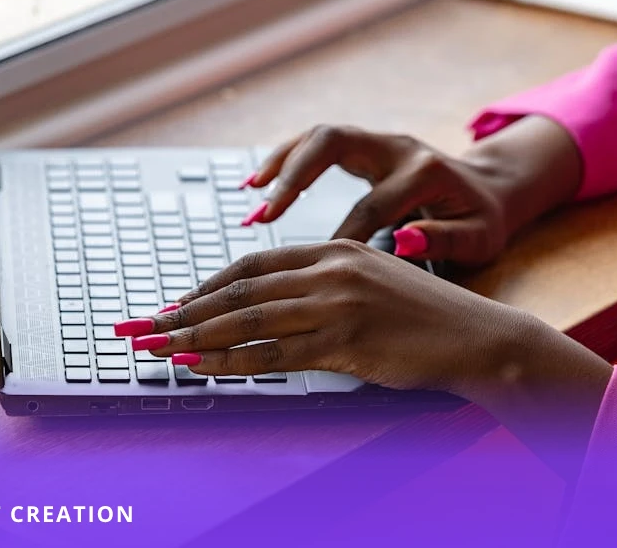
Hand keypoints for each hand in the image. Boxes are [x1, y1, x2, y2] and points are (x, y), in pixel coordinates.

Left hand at [116, 240, 611, 478]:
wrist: (478, 336)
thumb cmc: (425, 316)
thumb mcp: (370, 285)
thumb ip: (321, 290)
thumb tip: (270, 313)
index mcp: (333, 250)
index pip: (251, 266)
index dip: (204, 286)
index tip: (171, 305)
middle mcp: (329, 269)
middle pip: (238, 290)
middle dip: (180, 311)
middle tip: (138, 326)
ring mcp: (337, 303)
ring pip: (247, 320)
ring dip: (192, 336)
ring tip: (152, 349)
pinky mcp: (347, 340)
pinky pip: (274, 354)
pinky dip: (230, 361)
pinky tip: (199, 367)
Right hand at [241, 116, 581, 264]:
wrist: (491, 187)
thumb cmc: (482, 220)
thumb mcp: (478, 238)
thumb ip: (444, 240)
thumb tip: (404, 240)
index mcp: (424, 173)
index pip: (373, 205)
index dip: (344, 237)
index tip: (318, 271)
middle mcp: (397, 147)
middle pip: (334, 142)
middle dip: (295, 174)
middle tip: (265, 211)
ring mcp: (378, 142)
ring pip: (319, 135)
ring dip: (281, 161)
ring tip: (250, 194)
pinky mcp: (365, 146)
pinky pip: (317, 143)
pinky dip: (286, 159)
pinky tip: (258, 184)